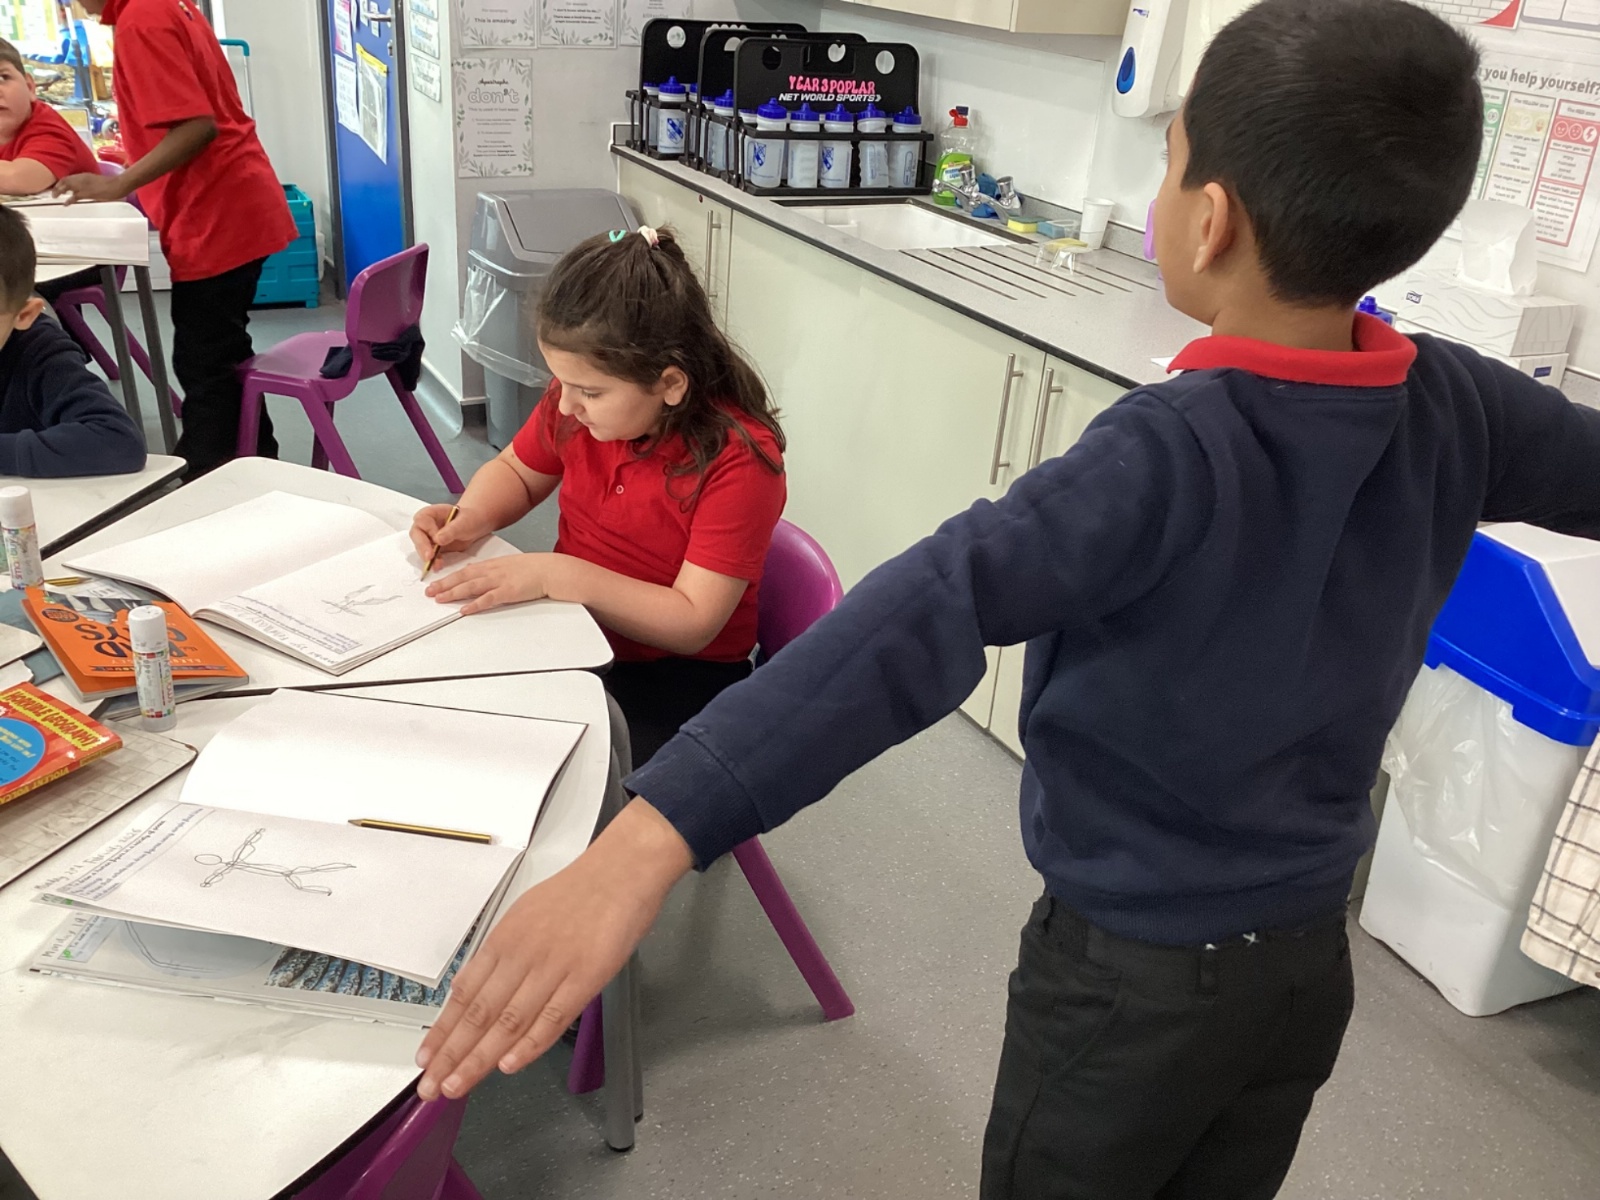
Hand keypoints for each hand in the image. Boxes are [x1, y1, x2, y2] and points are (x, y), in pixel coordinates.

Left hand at [53, 172, 127, 204]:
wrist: (117, 185)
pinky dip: (68, 200)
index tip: (58, 187)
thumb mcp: (98, 181)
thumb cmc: (112, 184)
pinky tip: (65, 204)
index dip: (62, 182)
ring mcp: (83, 185)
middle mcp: (81, 178)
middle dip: (58, 187)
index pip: (69, 177)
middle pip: (65, 181)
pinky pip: (74, 196)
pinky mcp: (86, 193)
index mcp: (84, 175)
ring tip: (55, 196)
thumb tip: (87, 188)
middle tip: (54, 193)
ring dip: (59, 191)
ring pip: (66, 187)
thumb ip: (90, 183)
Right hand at [409, 503, 492, 561]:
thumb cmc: (468, 519)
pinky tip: (438, 566)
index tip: (437, 540)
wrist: (474, 525)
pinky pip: (429, 556)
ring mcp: (427, 537)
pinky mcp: (432, 548)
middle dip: (422, 547)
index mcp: (429, 513)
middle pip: (416, 536)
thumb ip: (451, 530)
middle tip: (429, 557)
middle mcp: (424, 525)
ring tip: (437, 566)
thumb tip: (437, 540)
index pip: (421, 521)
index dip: (428, 531)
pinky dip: (433, 562)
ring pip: (421, 548)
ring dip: (428, 558)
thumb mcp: (463, 523)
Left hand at [416, 798, 692, 1100]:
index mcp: (504, 940)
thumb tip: (478, 986)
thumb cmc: (579, 891)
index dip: (443, 1031)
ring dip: (480, 1059)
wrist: (622, 868)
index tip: (426, 1059)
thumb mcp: (526, 914)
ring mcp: (553, 967)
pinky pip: (553, 1016)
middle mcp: (521, 955)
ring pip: (508, 1021)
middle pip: (478, 1013)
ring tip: (458, 1086)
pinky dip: (530, 1043)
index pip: (465, 994)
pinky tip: (509, 1065)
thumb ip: (503, 953)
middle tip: (431, 1087)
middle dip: (451, 1055)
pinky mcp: (586, 976)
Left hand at [426, 551, 566, 614]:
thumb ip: (493, 571)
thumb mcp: (510, 565)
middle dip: (444, 584)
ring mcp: (500, 581)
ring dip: (453, 592)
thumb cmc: (534, 569)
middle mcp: (493, 571)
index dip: (448, 577)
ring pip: (471, 586)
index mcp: (493, 565)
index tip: (435, 583)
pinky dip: (475, 604)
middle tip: (429, 592)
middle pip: (463, 577)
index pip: (465, 570)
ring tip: (439, 599)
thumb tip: (477, 574)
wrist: (551, 570)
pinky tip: (465, 609)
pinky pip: (488, 599)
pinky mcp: (509, 592)